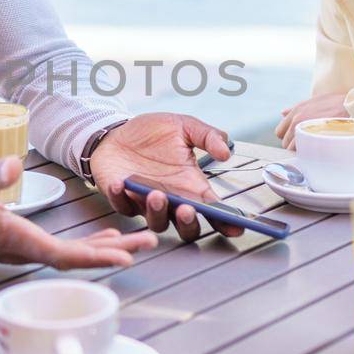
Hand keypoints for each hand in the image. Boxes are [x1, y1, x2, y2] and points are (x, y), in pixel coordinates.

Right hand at [0, 158, 154, 268]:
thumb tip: (12, 166)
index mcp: (13, 237)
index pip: (61, 254)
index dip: (94, 257)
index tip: (126, 256)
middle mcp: (21, 248)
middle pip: (75, 258)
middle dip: (114, 251)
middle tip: (150, 241)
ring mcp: (21, 247)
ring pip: (70, 255)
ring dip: (104, 248)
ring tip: (137, 239)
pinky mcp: (20, 241)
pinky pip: (60, 249)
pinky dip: (86, 245)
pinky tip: (103, 238)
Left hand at [88, 112, 242, 242]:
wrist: (118, 130)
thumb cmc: (152, 132)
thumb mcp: (184, 126)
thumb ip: (207, 136)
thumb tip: (226, 152)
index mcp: (190, 185)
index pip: (212, 209)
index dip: (226, 221)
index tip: (236, 226)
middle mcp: (171, 199)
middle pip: (186, 226)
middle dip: (188, 223)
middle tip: (188, 209)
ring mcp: (146, 203)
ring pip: (157, 222)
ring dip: (158, 212)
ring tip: (156, 194)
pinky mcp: (122, 198)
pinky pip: (122, 206)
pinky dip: (121, 198)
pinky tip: (120, 184)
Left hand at [275, 92, 348, 148]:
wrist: (353, 107)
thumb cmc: (336, 103)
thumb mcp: (314, 101)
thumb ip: (296, 108)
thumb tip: (282, 113)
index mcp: (296, 111)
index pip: (279, 131)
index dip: (287, 136)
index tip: (297, 138)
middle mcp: (297, 120)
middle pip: (284, 142)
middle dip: (293, 144)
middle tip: (308, 143)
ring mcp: (305, 130)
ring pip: (292, 149)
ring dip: (301, 149)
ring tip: (314, 146)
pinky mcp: (315, 138)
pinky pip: (304, 152)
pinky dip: (308, 153)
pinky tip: (317, 150)